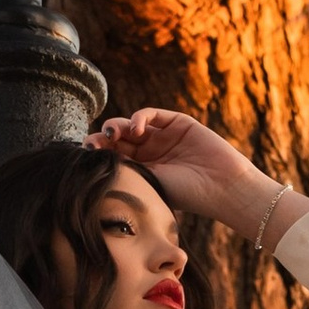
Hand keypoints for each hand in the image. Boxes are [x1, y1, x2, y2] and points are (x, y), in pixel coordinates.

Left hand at [91, 107, 296, 242]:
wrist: (221, 186)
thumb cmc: (186, 195)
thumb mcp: (149, 184)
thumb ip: (126, 170)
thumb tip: (92, 163)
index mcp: (142, 171)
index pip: (113, 157)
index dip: (98, 152)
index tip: (87, 156)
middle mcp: (150, 153)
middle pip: (118, 139)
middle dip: (103, 139)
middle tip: (94, 145)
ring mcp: (163, 136)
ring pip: (131, 125)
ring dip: (117, 126)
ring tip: (113, 134)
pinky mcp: (176, 122)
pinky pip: (151, 114)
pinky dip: (139, 117)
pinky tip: (136, 129)